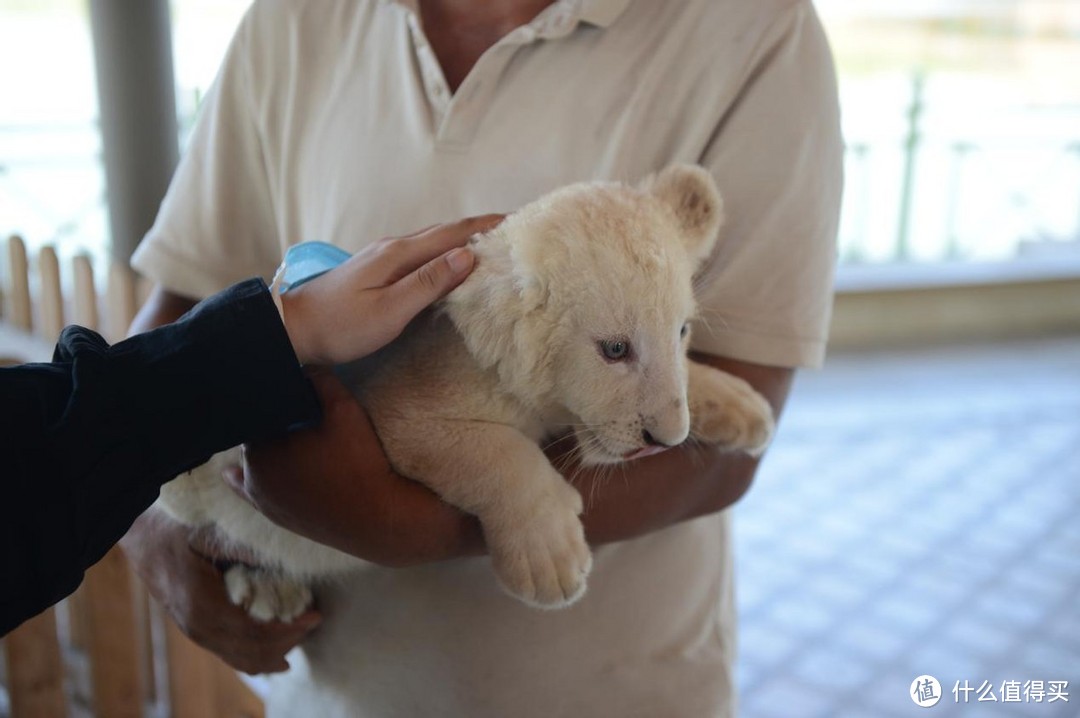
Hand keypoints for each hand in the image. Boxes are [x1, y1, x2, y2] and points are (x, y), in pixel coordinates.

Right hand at [119, 507, 320, 673]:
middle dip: (288, 640)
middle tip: (314, 621)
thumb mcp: (210, 533)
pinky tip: (276, 656)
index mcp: (203, 604)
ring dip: (274, 652)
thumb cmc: (176, 529)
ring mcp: (194, 631)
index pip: (254, 632)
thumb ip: (244, 548)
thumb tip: (284, 559)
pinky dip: (255, 658)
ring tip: (301, 636)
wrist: (139, 536)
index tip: (315, 616)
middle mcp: (198, 626)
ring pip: (241, 659)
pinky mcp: (194, 630)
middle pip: (252, 651)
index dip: (288, 629)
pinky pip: (228, 654)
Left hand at [222, 370, 484, 566]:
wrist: (376, 518)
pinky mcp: (274, 514)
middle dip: (266, 418)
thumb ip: (320, 380)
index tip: (279, 385)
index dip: (267, 395)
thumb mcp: (345, 410)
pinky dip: (238, 479)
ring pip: (252, 459)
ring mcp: (261, 496)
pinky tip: (230, 472)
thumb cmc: (360, 462)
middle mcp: (252, 470)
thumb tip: (303, 362)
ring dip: (261, 445)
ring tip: (282, 432)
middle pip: (253, 432)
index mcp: (262, 442)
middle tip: (286, 406)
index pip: (254, 408)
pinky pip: (246, 492)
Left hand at [281, 215, 502, 364]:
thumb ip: (429, 283)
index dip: (486, 226)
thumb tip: (467, 255)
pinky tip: (451, 263)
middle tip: (513, 230)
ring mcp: (383, 257)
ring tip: (491, 244)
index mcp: (399, 254)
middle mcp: (393, 247)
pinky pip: (421, 254)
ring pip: (433, 242)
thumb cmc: (341, 326)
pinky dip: (444, 252)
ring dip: (463, 240)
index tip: (517, 220)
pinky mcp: (377, 269)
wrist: (293, 329)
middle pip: (445, 232)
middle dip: (480, 229)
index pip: (452, 233)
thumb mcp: (390, 311)